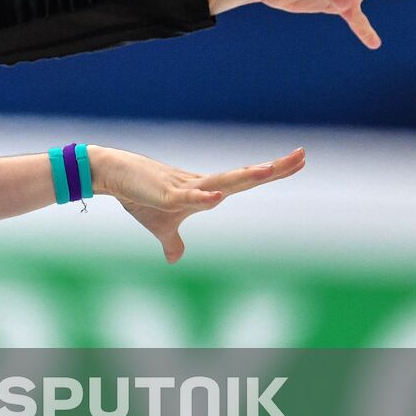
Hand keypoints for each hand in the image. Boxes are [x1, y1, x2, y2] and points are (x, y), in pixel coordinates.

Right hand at [91, 146, 305, 262]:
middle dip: (273, 168)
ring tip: (268, 170)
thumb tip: (174, 260)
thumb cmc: (138, 196)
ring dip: (245, 176)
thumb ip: (172, 242)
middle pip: (244, 176)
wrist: (113, 176)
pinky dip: (202, 198)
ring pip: (221, 182)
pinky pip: (188, 198)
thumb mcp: (160, 226)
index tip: (299, 161)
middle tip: (302, 155)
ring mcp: (186, 189)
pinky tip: (217, 197)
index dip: (272, 172)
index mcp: (206, 191)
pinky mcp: (166, 195)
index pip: (246, 181)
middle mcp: (202, 185)